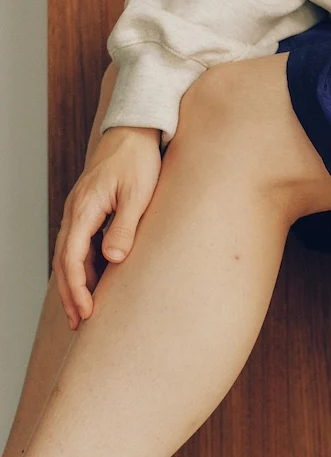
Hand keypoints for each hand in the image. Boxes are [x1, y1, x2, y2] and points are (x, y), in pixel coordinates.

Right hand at [52, 126, 162, 328]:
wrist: (135, 132)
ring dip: (77, 283)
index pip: (72, 257)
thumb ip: (125, 227)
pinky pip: (81, 244)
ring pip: (71, 254)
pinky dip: (86, 266)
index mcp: (85, 208)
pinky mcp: (91, 211)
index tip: (88, 312)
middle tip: (80, 324)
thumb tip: (113, 260)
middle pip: (65, 261)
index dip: (78, 288)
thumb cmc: (139, 160)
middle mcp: (76, 212)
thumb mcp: (138, 194)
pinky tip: (97, 283)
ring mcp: (81, 211)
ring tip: (85, 312)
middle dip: (71, 294)